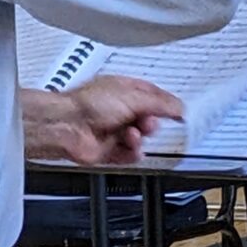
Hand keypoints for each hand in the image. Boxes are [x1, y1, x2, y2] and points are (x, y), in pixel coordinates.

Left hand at [26, 75, 183, 165]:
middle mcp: (118, 110)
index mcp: (122, 90)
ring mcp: (113, 130)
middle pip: (148, 119)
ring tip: (131, 134)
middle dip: (151, 123)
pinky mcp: (109, 150)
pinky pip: (131, 155)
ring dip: (140, 138)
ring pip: (141, 139)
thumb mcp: (132, 97)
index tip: (179, 111)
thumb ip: (159, 103)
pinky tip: (128, 147)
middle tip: (147, 122)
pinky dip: (132, 153)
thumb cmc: (88, 104)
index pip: (151, 95)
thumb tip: (179, 108)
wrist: (67, 126)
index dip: (166, 103)